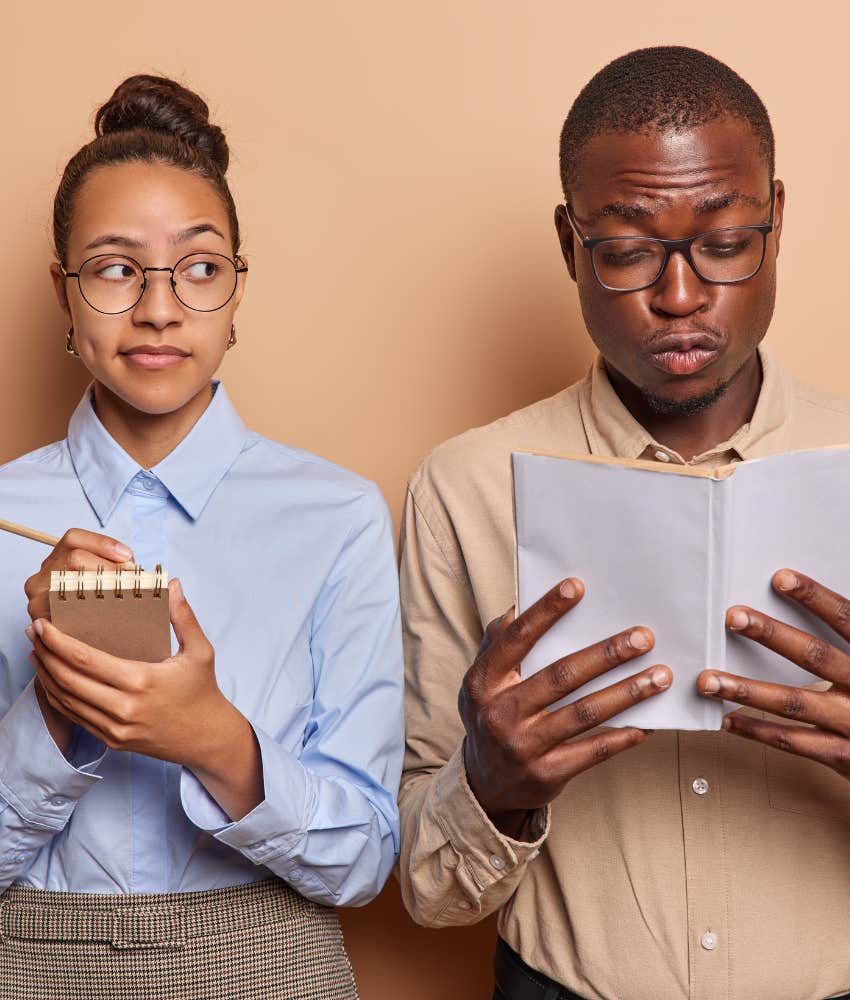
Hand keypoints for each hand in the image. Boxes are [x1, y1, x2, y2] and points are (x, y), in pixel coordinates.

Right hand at [24, 528, 133, 621]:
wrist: (80, 641)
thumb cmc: (95, 607)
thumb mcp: (102, 580)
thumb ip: (115, 567)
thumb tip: (131, 566)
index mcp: (55, 561)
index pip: (73, 538)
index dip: (102, 543)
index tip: (127, 555)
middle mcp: (40, 578)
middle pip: (74, 557)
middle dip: (108, 567)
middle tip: (132, 579)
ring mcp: (37, 600)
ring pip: (73, 582)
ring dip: (104, 587)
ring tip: (125, 595)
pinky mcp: (42, 621)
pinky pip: (69, 610)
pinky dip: (94, 609)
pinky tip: (112, 613)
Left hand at [27, 579, 262, 818]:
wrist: (206, 738)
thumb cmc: (203, 692)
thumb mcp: (200, 651)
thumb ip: (183, 616)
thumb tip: (172, 584)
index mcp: (142, 682)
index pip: (86, 660)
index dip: (58, 642)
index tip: (44, 625)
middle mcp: (124, 708)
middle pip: (68, 679)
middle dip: (45, 654)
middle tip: (34, 631)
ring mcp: (114, 728)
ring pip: (66, 700)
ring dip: (45, 675)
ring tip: (36, 651)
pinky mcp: (111, 740)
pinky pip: (74, 718)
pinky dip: (56, 697)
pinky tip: (51, 679)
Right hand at [458, 578, 671, 836]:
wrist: (485, 781)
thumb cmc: (492, 714)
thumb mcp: (482, 679)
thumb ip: (497, 642)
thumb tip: (519, 605)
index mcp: (483, 681)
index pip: (517, 638)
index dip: (546, 611)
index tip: (577, 586)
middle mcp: (500, 713)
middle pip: (561, 676)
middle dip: (607, 654)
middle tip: (643, 637)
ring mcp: (524, 746)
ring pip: (585, 712)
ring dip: (628, 692)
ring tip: (660, 675)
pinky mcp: (548, 773)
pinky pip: (595, 750)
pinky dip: (625, 735)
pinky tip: (650, 720)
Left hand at [698, 569, 849, 779]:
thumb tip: (822, 602)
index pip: (846, 619)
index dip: (815, 598)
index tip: (782, 578)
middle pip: (815, 656)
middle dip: (771, 634)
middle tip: (734, 617)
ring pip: (794, 702)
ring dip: (746, 689)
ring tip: (709, 680)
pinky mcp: (844, 756)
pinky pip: (794, 743)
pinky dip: (757, 731)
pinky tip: (728, 720)